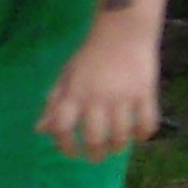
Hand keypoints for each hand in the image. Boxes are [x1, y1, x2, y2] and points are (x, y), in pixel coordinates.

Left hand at [37, 20, 162, 160]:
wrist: (122, 31)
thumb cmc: (90, 58)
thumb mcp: (67, 77)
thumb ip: (53, 104)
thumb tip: (40, 130)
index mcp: (74, 93)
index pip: (62, 127)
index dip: (64, 145)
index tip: (71, 152)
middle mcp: (97, 97)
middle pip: (94, 138)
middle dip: (94, 154)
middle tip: (96, 156)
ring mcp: (123, 96)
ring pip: (121, 136)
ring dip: (117, 147)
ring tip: (115, 146)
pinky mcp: (145, 93)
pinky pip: (147, 123)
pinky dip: (143, 135)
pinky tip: (137, 134)